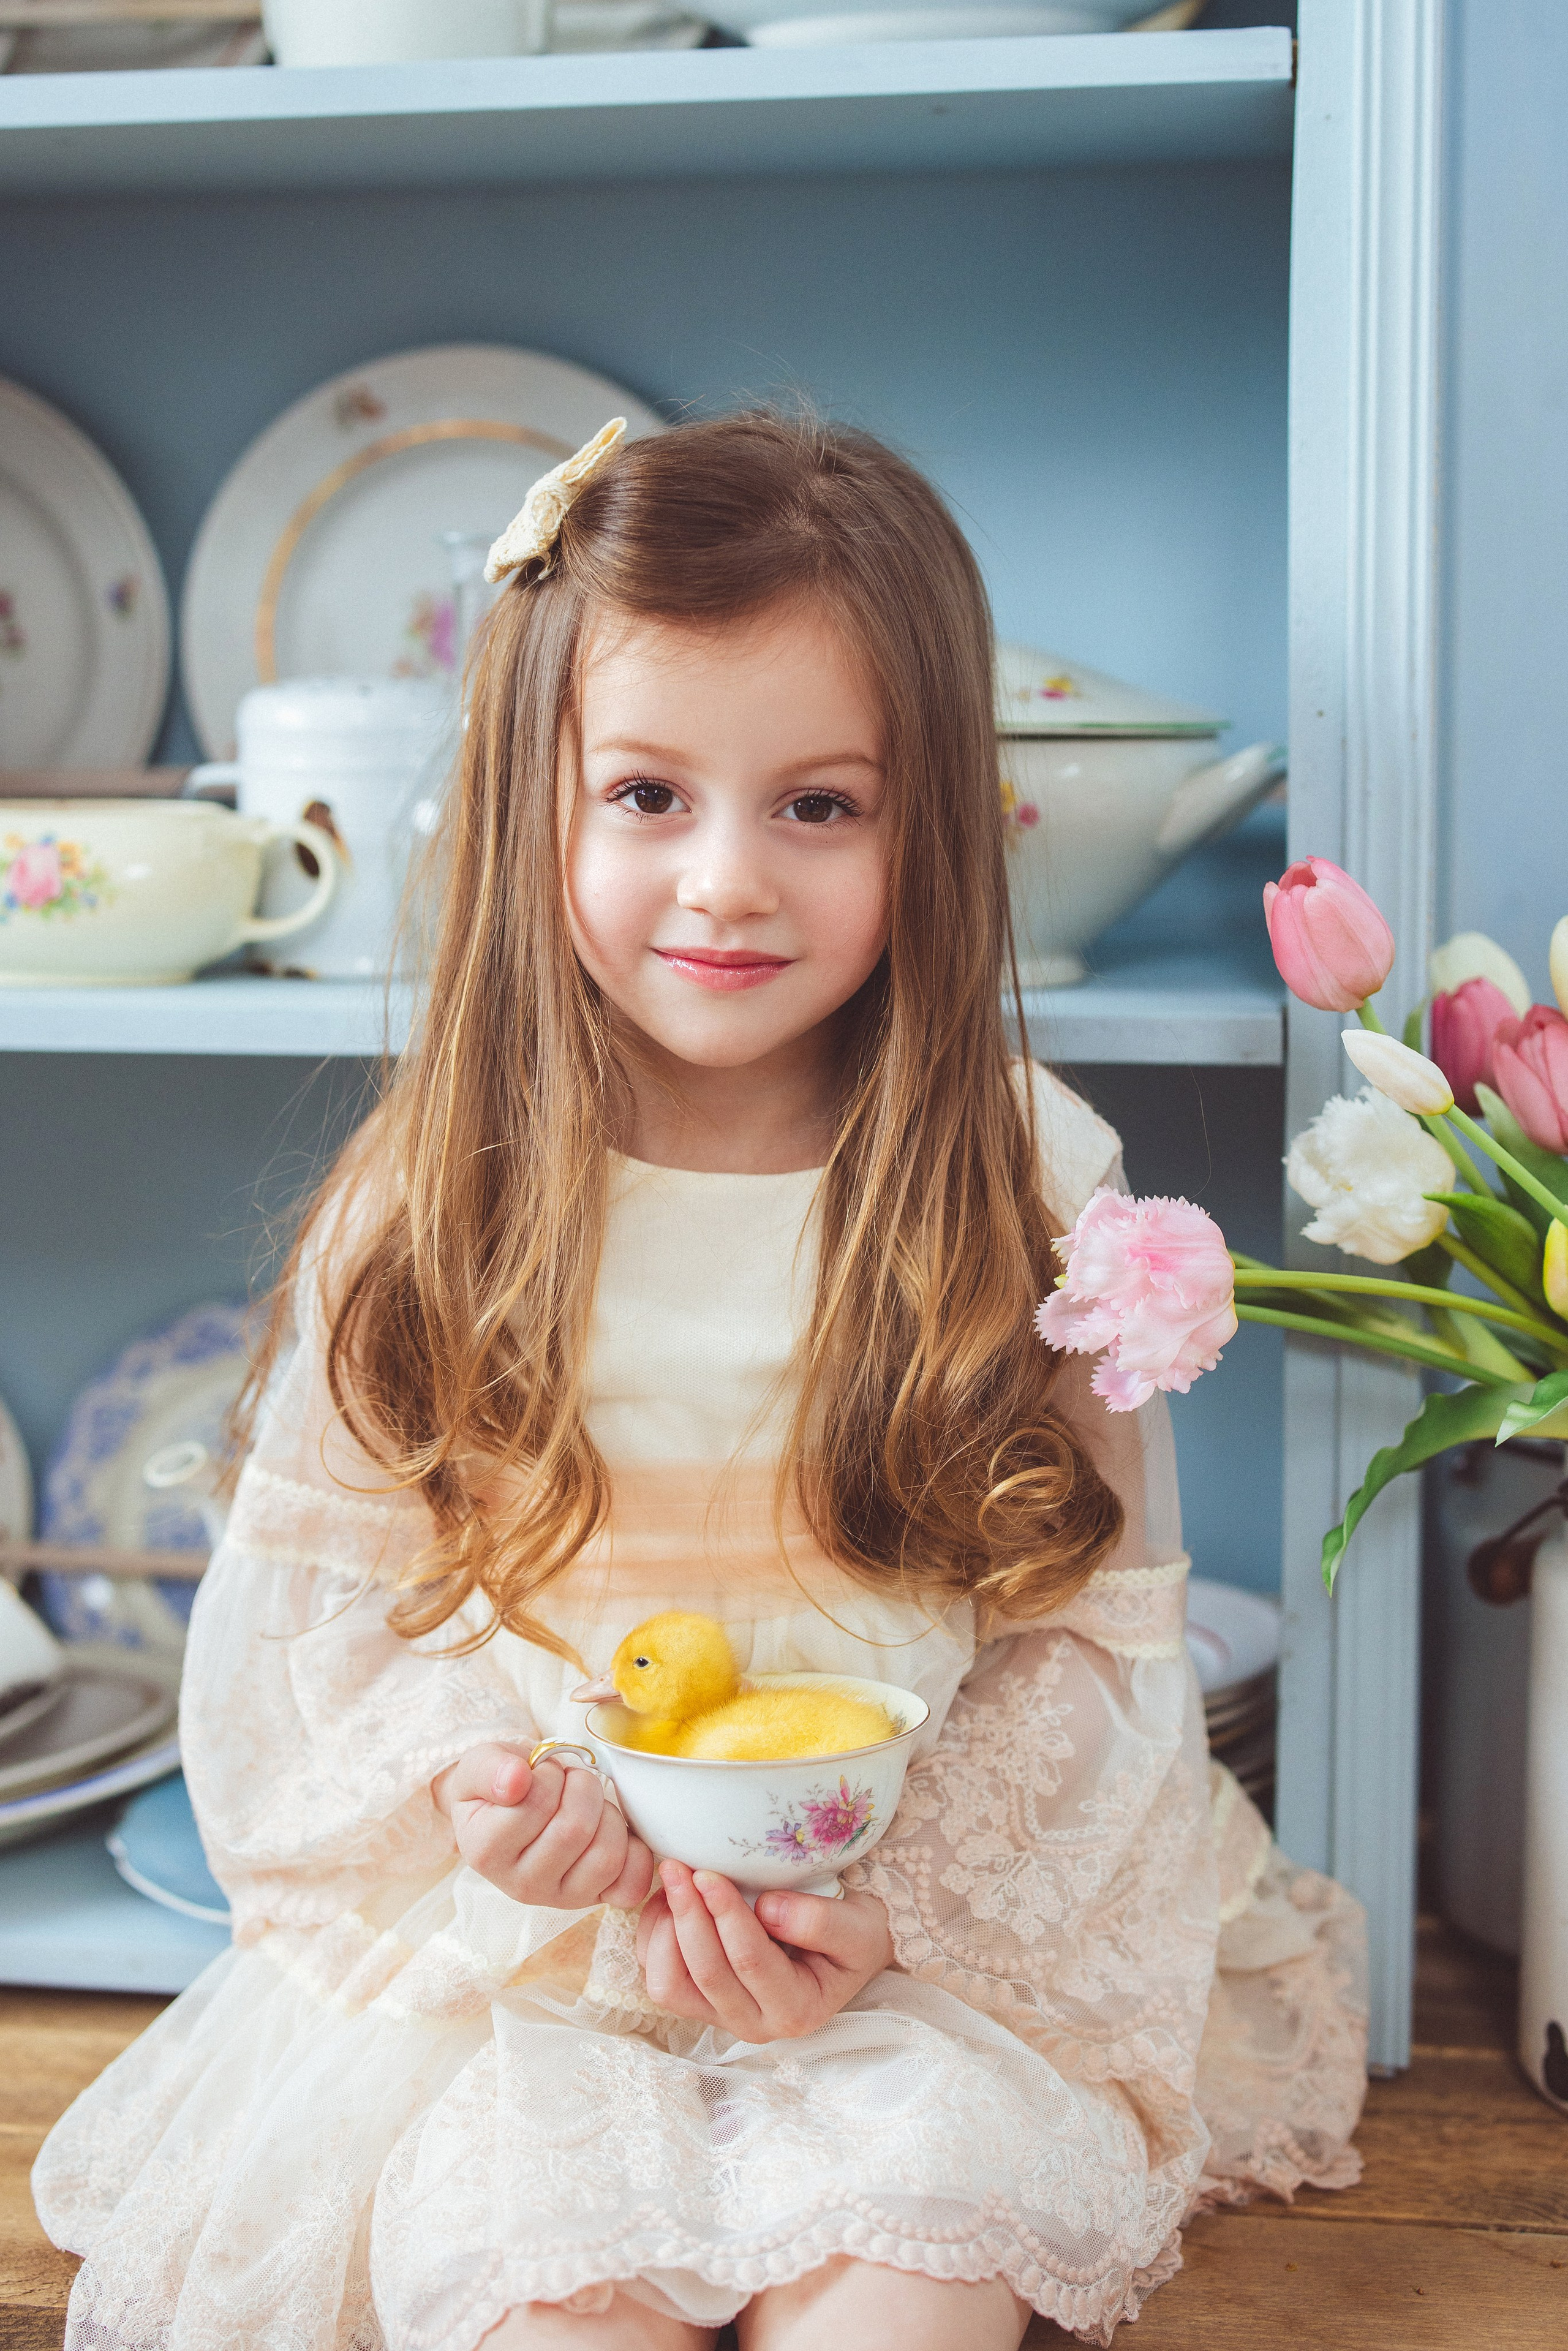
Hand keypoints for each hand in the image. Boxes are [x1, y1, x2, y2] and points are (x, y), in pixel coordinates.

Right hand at [432, 1742, 654, 1910]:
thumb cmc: (500, 1785)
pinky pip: (629, 1886)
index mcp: (486, 1851)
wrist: (513, 1808)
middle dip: (582, 1788)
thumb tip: (515, 1781)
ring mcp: (559, 1898)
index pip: (535, 1804)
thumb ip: (489, 1768)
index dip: (548, 1775)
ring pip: (606, 1855)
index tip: (541, 1772)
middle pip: (574, 1830)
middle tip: (570, 1781)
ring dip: (607, 1814)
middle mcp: (521, 1885)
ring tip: (589, 1804)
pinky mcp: (593, 1901)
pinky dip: (633, 1853)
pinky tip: (616, 1832)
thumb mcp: (481, 1765)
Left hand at [636, 1860, 892, 2040]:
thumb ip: (821, 1922)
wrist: (846, 1947)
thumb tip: (767, 1909)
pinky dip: (655, 1937)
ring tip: (674, 1882)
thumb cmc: (854, 1935)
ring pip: (670, 1985)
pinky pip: (660, 1976)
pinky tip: (670, 1901)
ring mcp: (721, 2015)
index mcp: (796, 2008)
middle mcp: (754, 2022)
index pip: (751, 1963)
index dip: (726, 1916)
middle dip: (687, 1915)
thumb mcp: (859, 1927)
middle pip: (705, 1974)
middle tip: (678, 1866)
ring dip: (665, 1930)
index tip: (709, 1873)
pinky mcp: (698, 2001)